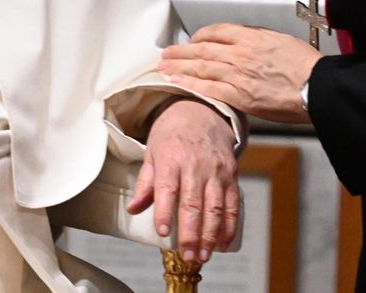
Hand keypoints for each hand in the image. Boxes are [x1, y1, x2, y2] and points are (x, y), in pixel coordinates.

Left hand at [126, 99, 238, 262]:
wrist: (202, 110)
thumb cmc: (173, 132)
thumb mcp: (152, 151)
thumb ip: (145, 183)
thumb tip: (134, 209)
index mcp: (171, 157)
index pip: (167, 188)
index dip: (165, 211)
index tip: (162, 231)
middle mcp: (195, 165)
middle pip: (193, 203)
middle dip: (190, 233)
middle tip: (187, 256)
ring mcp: (215, 171)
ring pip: (214, 207)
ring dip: (210, 235)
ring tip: (203, 255)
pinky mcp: (231, 175)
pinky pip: (232, 204)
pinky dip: (229, 226)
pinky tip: (223, 243)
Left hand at [159, 23, 321, 123]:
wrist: (318, 87)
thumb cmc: (306, 65)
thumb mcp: (280, 40)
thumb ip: (257, 40)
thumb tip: (243, 41)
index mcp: (251, 37)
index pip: (215, 32)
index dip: (199, 37)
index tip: (190, 41)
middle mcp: (240, 54)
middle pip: (202, 50)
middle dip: (180, 52)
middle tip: (165, 54)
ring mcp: (238, 75)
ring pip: (201, 68)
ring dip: (179, 68)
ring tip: (163, 68)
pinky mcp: (241, 97)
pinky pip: (210, 90)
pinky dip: (192, 86)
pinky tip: (178, 84)